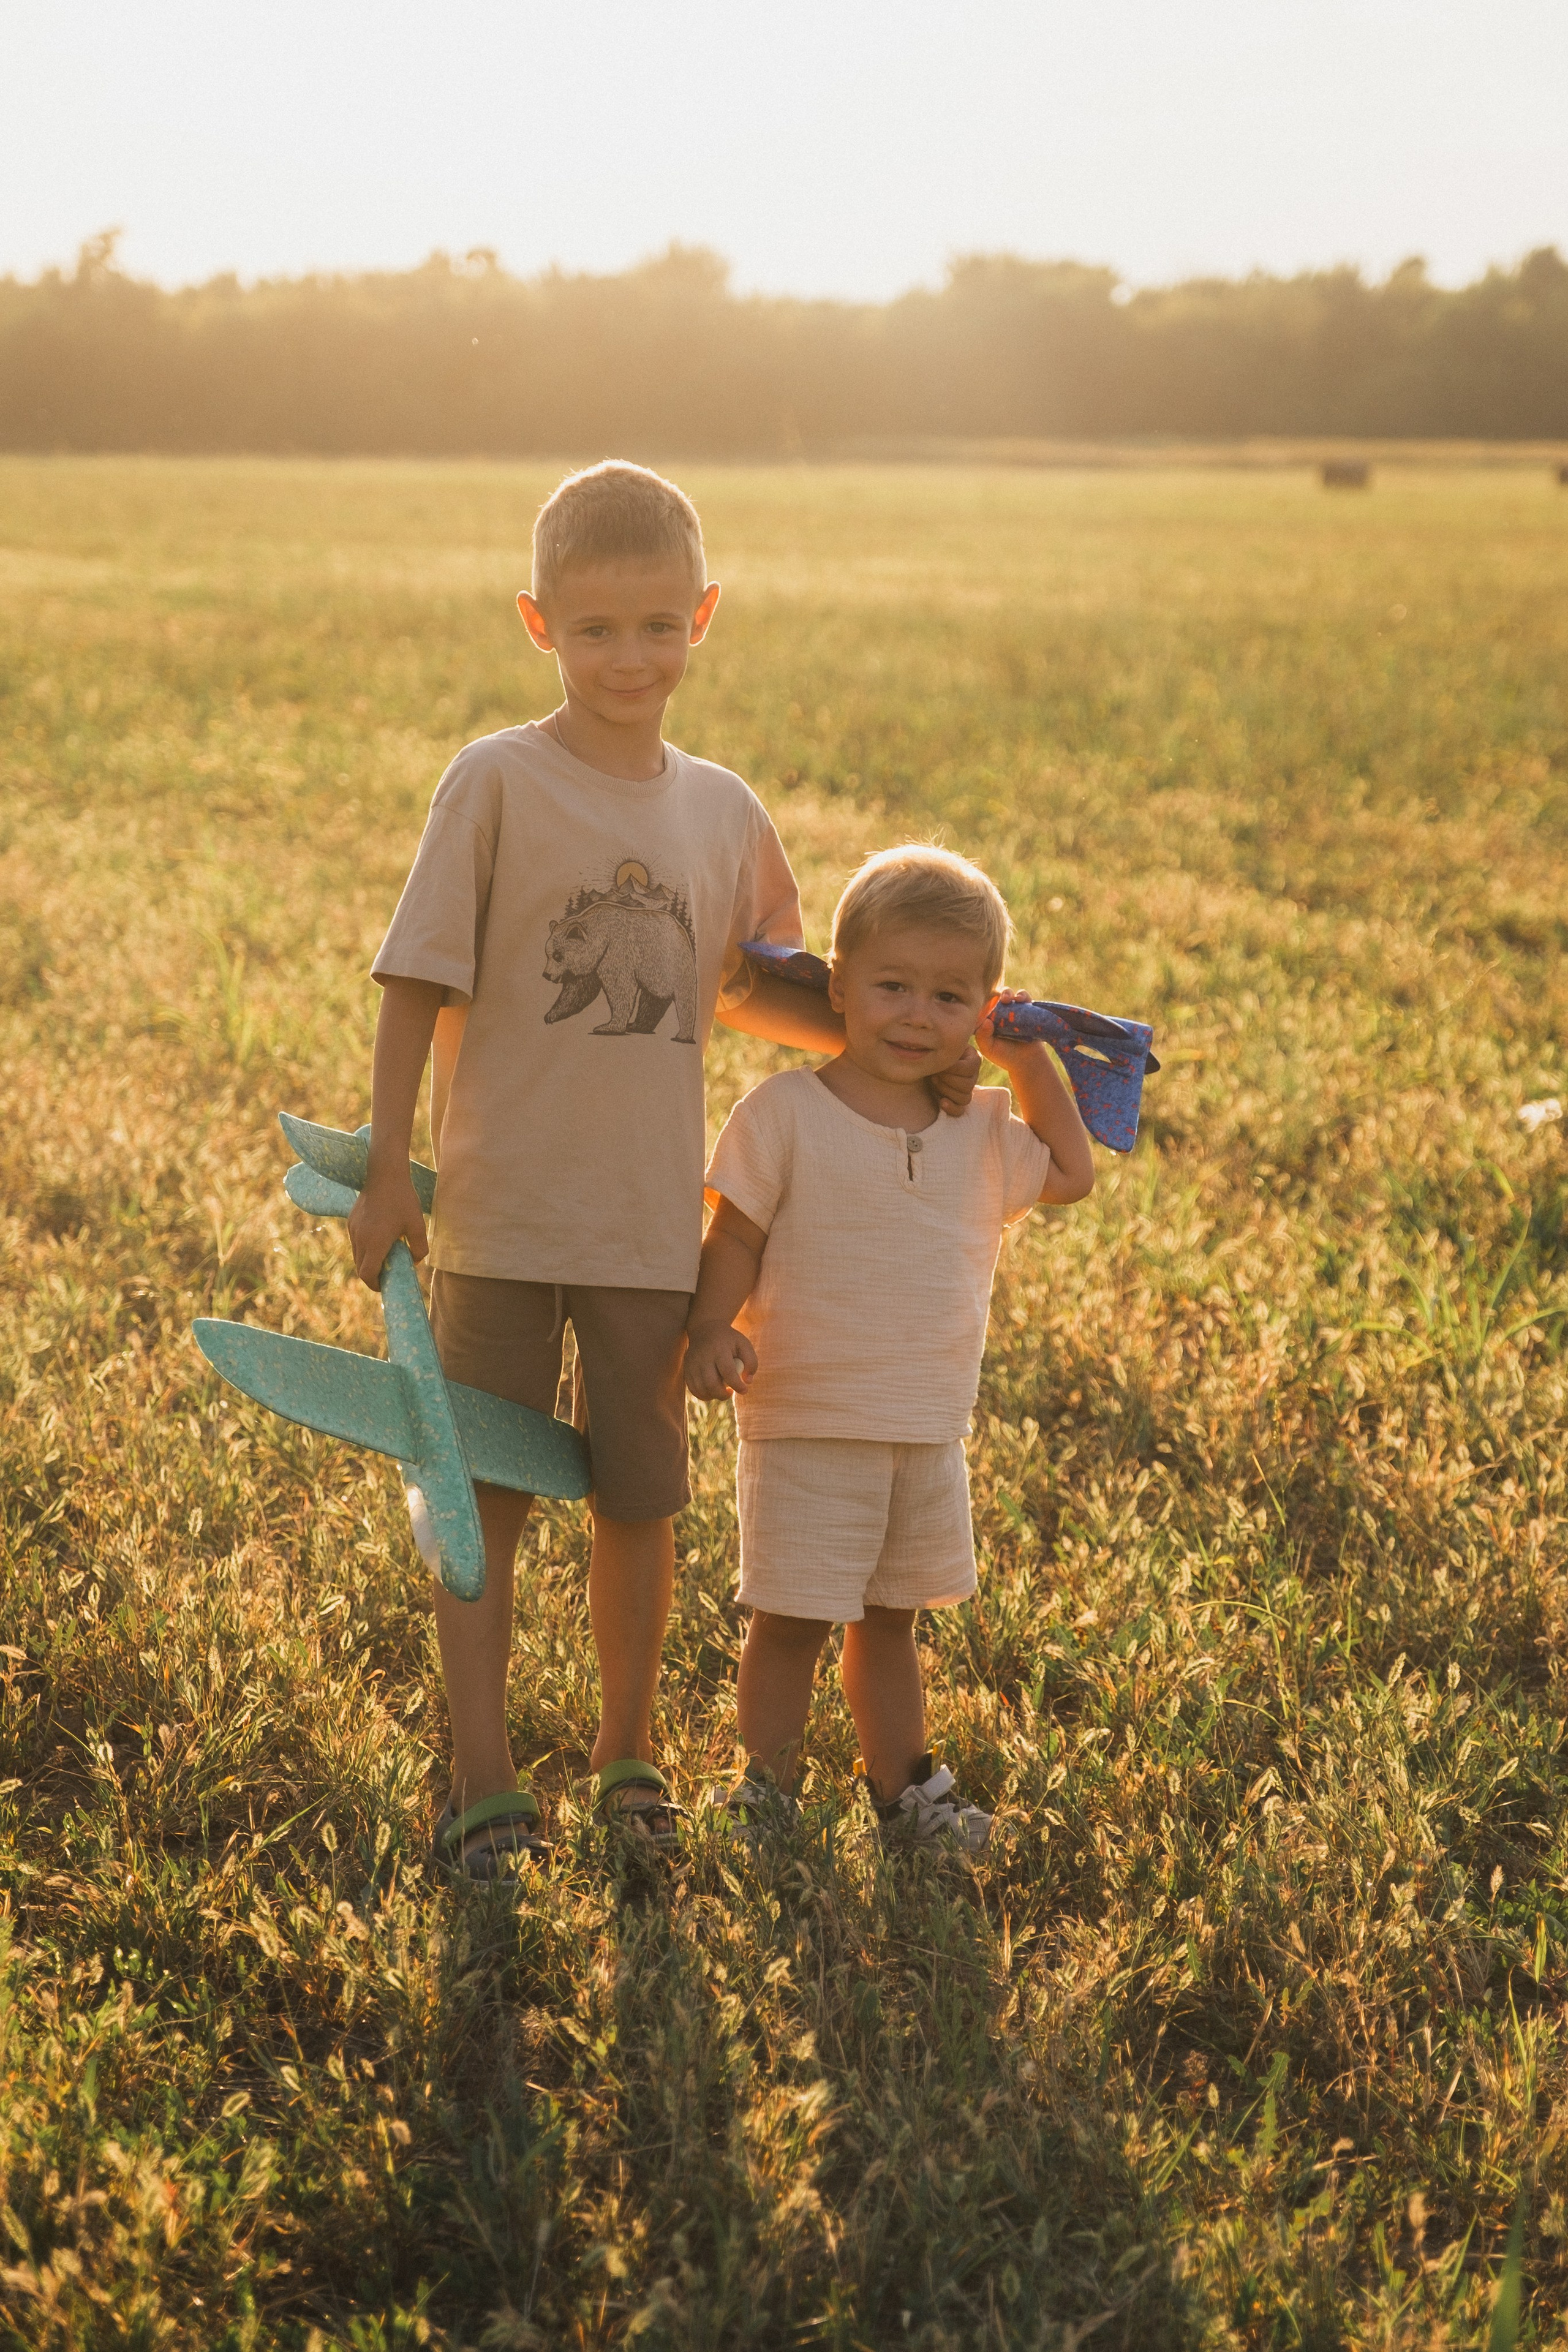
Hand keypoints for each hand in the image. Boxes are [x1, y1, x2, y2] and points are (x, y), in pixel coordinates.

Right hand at [347, 1169, 427, 1288]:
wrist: (384, 1174)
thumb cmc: (403, 1200)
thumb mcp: (417, 1225)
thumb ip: (419, 1248)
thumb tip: (414, 1262)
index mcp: (376, 1243)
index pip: (368, 1274)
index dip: (375, 1285)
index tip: (385, 1285)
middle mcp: (360, 1239)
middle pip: (361, 1268)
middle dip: (373, 1275)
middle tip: (388, 1274)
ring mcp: (354, 1230)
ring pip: (357, 1255)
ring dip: (368, 1261)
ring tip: (385, 1256)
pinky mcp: (351, 1221)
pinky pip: (356, 1242)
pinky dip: (365, 1248)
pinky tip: (379, 1239)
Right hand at [684, 1322, 757, 1401]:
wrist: (705, 1329)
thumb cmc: (729, 1340)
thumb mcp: (744, 1344)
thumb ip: (751, 1362)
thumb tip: (747, 1381)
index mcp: (719, 1349)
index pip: (728, 1371)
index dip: (737, 1385)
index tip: (744, 1390)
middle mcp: (703, 1357)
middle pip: (711, 1383)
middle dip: (723, 1394)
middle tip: (730, 1392)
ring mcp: (692, 1363)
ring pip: (701, 1389)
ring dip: (713, 1395)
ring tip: (722, 1391)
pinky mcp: (687, 1369)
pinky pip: (693, 1389)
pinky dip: (703, 1395)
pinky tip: (712, 1391)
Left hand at [929, 1040, 981, 1117]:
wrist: (917, 1063)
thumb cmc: (928, 1051)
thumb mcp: (939, 1043)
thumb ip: (950, 1042)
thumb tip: (966, 1034)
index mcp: (972, 1059)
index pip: (971, 1068)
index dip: (954, 1069)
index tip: (940, 1065)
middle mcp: (972, 1075)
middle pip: (968, 1084)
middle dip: (948, 1080)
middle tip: (935, 1074)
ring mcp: (965, 1090)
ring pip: (965, 1097)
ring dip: (946, 1090)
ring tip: (934, 1082)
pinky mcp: (955, 1102)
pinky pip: (960, 1110)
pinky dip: (951, 1107)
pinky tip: (941, 1101)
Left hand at [976, 990, 1045, 1077]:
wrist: (1027, 1061)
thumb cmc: (1004, 1056)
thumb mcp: (988, 1049)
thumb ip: (982, 1036)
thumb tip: (986, 1021)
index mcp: (988, 1020)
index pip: (982, 1006)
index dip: (982, 1001)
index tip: (984, 1005)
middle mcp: (1000, 1013)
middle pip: (994, 997)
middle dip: (995, 995)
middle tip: (998, 1001)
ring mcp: (1013, 1011)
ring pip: (1009, 994)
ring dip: (1008, 993)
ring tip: (1008, 999)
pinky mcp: (1027, 1010)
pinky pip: (1025, 997)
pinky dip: (1023, 995)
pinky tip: (1021, 999)